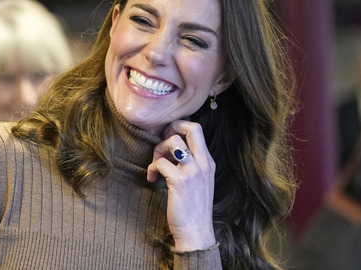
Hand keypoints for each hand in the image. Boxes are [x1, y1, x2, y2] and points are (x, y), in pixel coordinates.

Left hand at [146, 120, 215, 251]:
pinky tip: (152, 178)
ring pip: (173, 141)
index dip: (179, 128)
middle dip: (172, 128)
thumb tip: (171, 149)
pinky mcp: (180, 181)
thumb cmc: (193, 208)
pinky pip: (161, 162)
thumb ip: (190, 164)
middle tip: (162, 144)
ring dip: (158, 149)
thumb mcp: (198, 182)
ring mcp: (193, 171)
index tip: (167, 141)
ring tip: (156, 164)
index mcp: (208, 162)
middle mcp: (204, 163)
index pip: (197, 130)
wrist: (196, 232)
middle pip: (192, 128)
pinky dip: (152, 167)